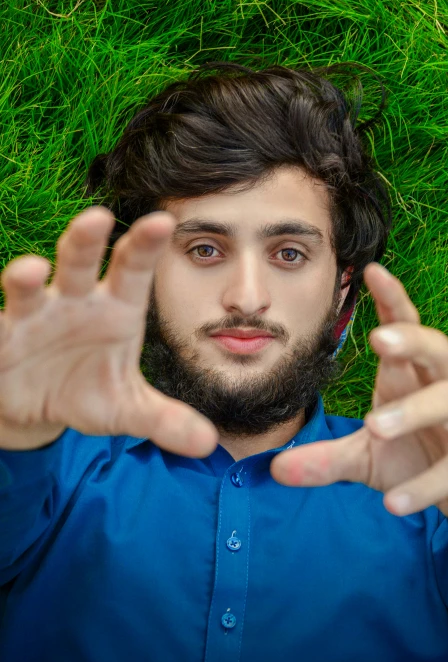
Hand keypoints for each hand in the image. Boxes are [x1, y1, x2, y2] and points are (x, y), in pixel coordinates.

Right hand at [0, 206, 217, 455]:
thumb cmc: (89, 391)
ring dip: (25, 279)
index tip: (164, 221)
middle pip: (79, 263)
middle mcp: (74, 302)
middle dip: (86, 241)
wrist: (39, 407)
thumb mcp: (127, 408)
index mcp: (115, 309)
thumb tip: (208, 443)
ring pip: (27, 290)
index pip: (133, 271)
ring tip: (29, 271)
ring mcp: (32, 317)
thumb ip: (165, 419)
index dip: (146, 246)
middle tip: (99, 218)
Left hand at [271, 262, 447, 544]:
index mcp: (410, 380)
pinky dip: (427, 485)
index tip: (372, 270)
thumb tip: (274, 468)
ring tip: (374, 428)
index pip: (405, 329)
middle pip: (438, 349)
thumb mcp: (364, 458)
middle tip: (378, 340)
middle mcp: (442, 392)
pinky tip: (394, 503)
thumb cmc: (413, 459)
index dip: (393, 299)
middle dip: (411, 339)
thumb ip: (324, 458)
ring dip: (413, 412)